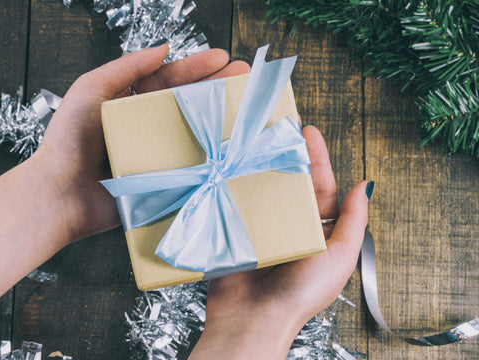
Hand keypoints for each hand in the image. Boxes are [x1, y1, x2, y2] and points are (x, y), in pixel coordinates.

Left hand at [0, 44, 249, 295]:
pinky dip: (211, 157)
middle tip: (244, 76)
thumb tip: (163, 49)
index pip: (170, 79)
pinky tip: (230, 148)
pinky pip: (190, 165)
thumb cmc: (69, 142)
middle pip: (188, 103)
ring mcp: (157, 153)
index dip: (197, 68)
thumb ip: (125, 68)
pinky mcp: (163, 179)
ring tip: (244, 107)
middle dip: (216, 88)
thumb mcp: (90, 91)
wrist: (61, 196)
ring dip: (219, 120)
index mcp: (131, 102)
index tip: (223, 58)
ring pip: (194, 132)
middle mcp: (147, 126)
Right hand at [189, 125, 371, 358]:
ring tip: (255, 139)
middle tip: (278, 126)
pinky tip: (232, 165)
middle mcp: (291, 225)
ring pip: (264, 188)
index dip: (317, 158)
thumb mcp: (339, 257)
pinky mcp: (237, 230)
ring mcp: (262, 226)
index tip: (308, 131)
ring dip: (260, 165)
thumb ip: (353, 221)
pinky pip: (238, 202)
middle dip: (287, 154)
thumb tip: (365, 186)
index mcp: (318, 231)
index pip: (321, 185)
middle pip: (291, 181)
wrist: (254, 319)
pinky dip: (236, 184)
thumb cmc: (301, 293)